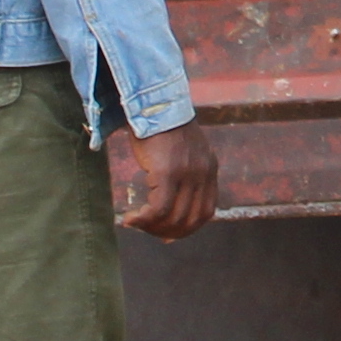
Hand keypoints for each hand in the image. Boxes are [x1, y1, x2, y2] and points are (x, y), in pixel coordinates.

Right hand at [111, 121, 223, 240]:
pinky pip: (158, 209)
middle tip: (148, 230)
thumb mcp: (183, 154)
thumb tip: (169, 212)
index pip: (206, 212)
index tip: (168, 234)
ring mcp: (187, 174)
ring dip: (152, 228)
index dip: (187, 228)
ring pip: (174, 217)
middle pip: (190, 219)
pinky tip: (130, 219)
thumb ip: (184, 178)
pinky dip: (144, 220)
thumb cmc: (162, 130)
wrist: (154, 106)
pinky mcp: (168, 173)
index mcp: (210, 169)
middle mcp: (203, 173)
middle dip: (167, 232)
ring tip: (136, 223)